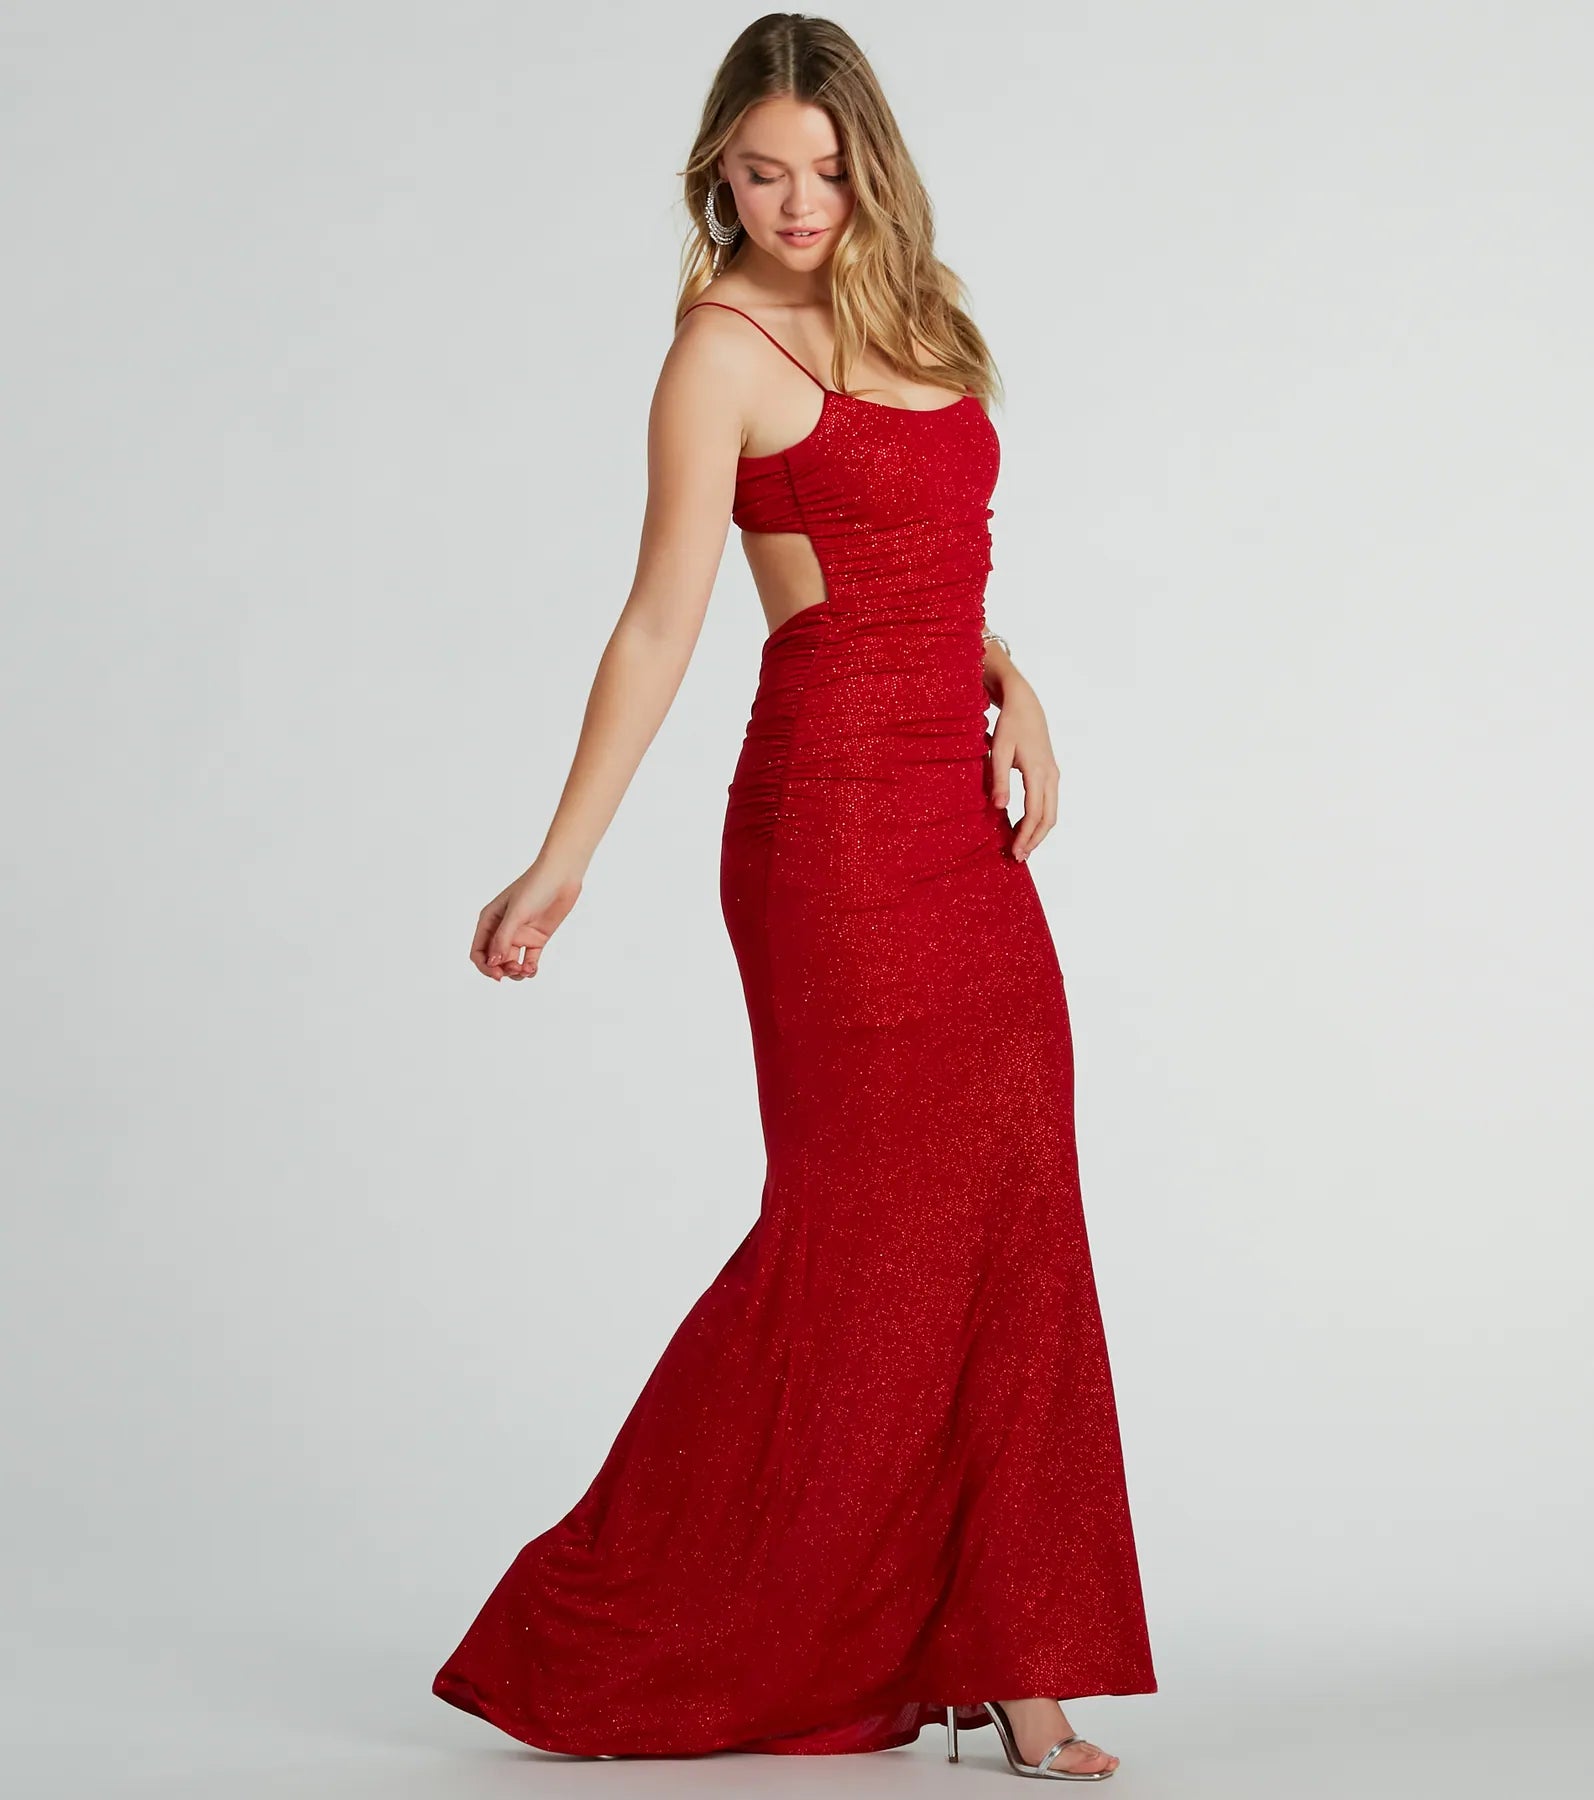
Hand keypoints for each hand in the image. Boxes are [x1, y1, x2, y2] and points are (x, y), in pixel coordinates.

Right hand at [471, 862, 583, 981]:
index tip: (497, 975)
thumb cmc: (535, 887)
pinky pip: (529, 960)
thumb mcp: (516, 913)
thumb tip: (493, 963)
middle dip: (502, 970)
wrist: (561, 876)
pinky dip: (529, 969)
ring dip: (516, 972)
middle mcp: (502, 930)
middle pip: (494, 960)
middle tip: (515, 970)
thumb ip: (503, 938)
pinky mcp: (536, 939)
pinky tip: (533, 969)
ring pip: (511, 963)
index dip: (485, 966)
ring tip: (526, 970)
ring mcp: (520, 935)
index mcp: (489, 921)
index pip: (479, 951)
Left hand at [988, 677, 1058, 861]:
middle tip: (1019, 857)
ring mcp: (1053, 775)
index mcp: (1038, 772)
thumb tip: (999, 808)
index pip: (1034, 813)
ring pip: (1051, 813)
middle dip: (1035, 840)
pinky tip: (1024, 827)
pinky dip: (1039, 820)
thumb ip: (999, 779)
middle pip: (1048, 818)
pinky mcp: (1050, 774)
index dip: (1025, 836)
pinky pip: (1048, 803)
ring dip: (1038, 832)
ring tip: (1022, 847)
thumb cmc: (1010, 725)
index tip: (1014, 852)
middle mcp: (1051, 776)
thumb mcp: (999, 750)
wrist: (1025, 704)